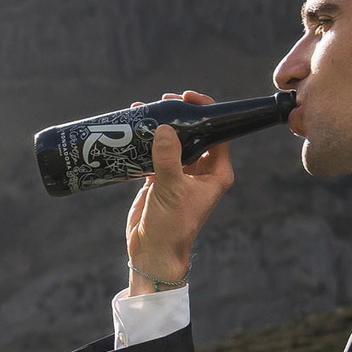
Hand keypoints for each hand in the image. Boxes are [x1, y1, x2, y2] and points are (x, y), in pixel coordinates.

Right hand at [124, 90, 233, 292]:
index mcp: (216, 173)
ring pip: (174, 142)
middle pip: (195, 133)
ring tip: (144, 110)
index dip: (206, 112)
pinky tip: (133, 129)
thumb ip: (168, 159)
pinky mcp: (160, 179)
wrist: (152, 253)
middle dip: (180, 116)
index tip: (187, 98)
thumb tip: (165, 128)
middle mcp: (201, 172)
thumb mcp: (171, 190)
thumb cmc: (172, 226)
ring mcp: (180, 175)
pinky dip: (146, 142)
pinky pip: (156, 154)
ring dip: (161, 127)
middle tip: (163, 102)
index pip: (218, 133)